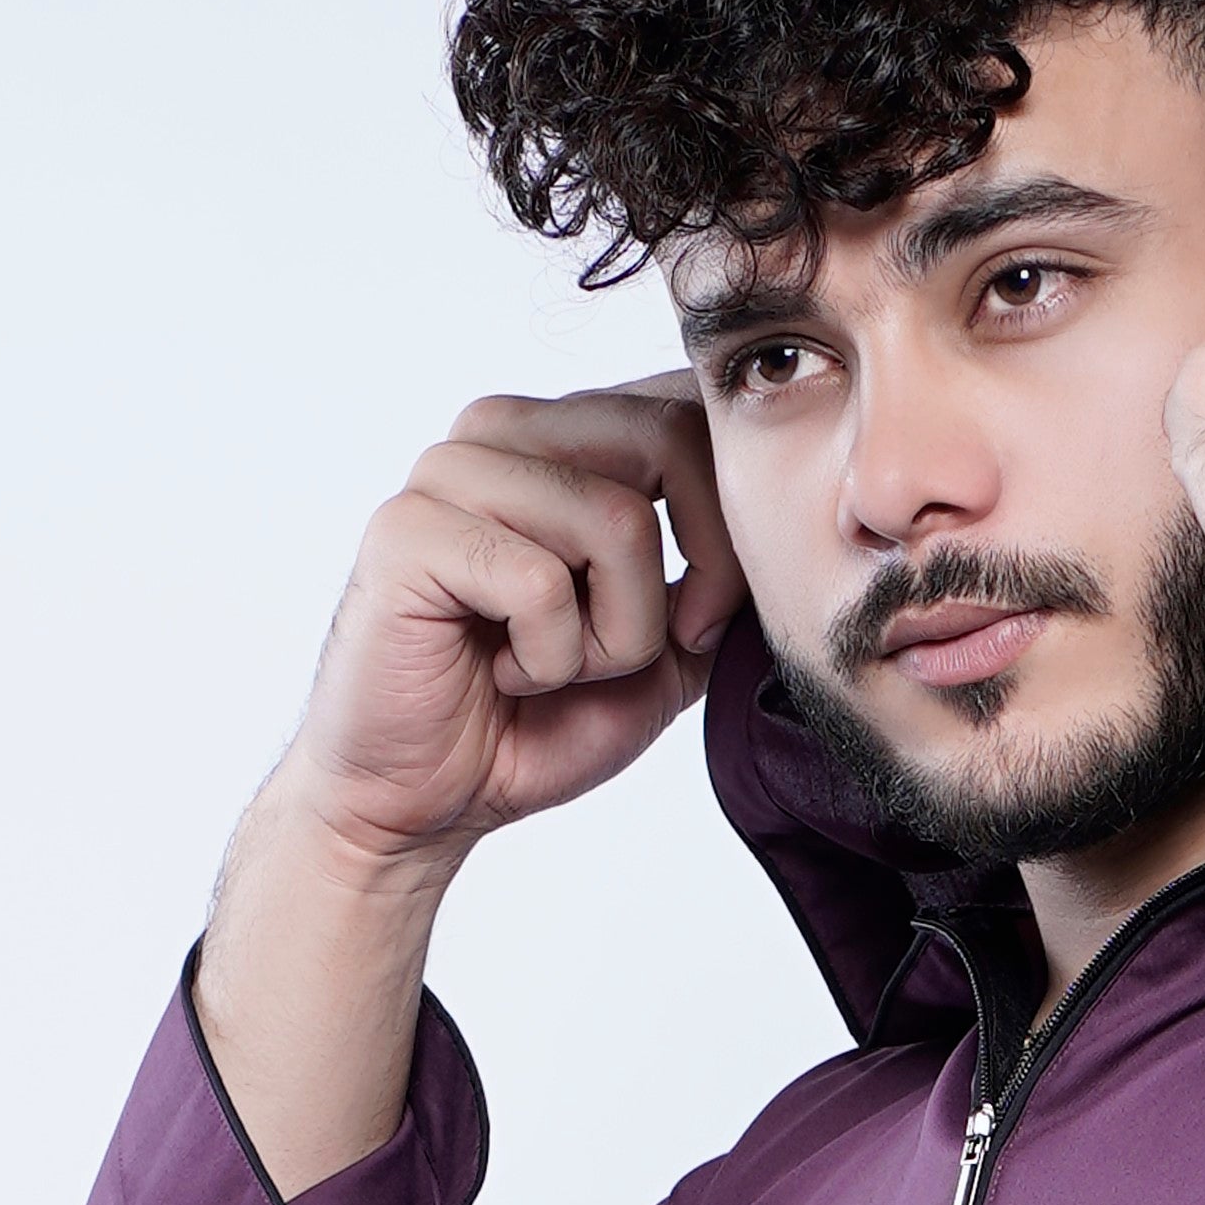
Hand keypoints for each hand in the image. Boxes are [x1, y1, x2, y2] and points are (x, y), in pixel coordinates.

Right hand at [286, 373, 744, 882]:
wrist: (423, 799)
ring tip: (554, 667)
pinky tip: (503, 675)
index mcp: (570, 435)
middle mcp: (507, 429)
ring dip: (616, 635)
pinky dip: (549, 658)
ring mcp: (452, 469)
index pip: (693, 405)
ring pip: (617, 521)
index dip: (735, 516)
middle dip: (698, 572)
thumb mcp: (667, 648)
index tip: (709, 618)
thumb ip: (723, 579)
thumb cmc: (535, 719)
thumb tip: (795, 527)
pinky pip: (541, 581)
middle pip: (670, 440)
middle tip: (650, 651)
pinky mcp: (409, 529)